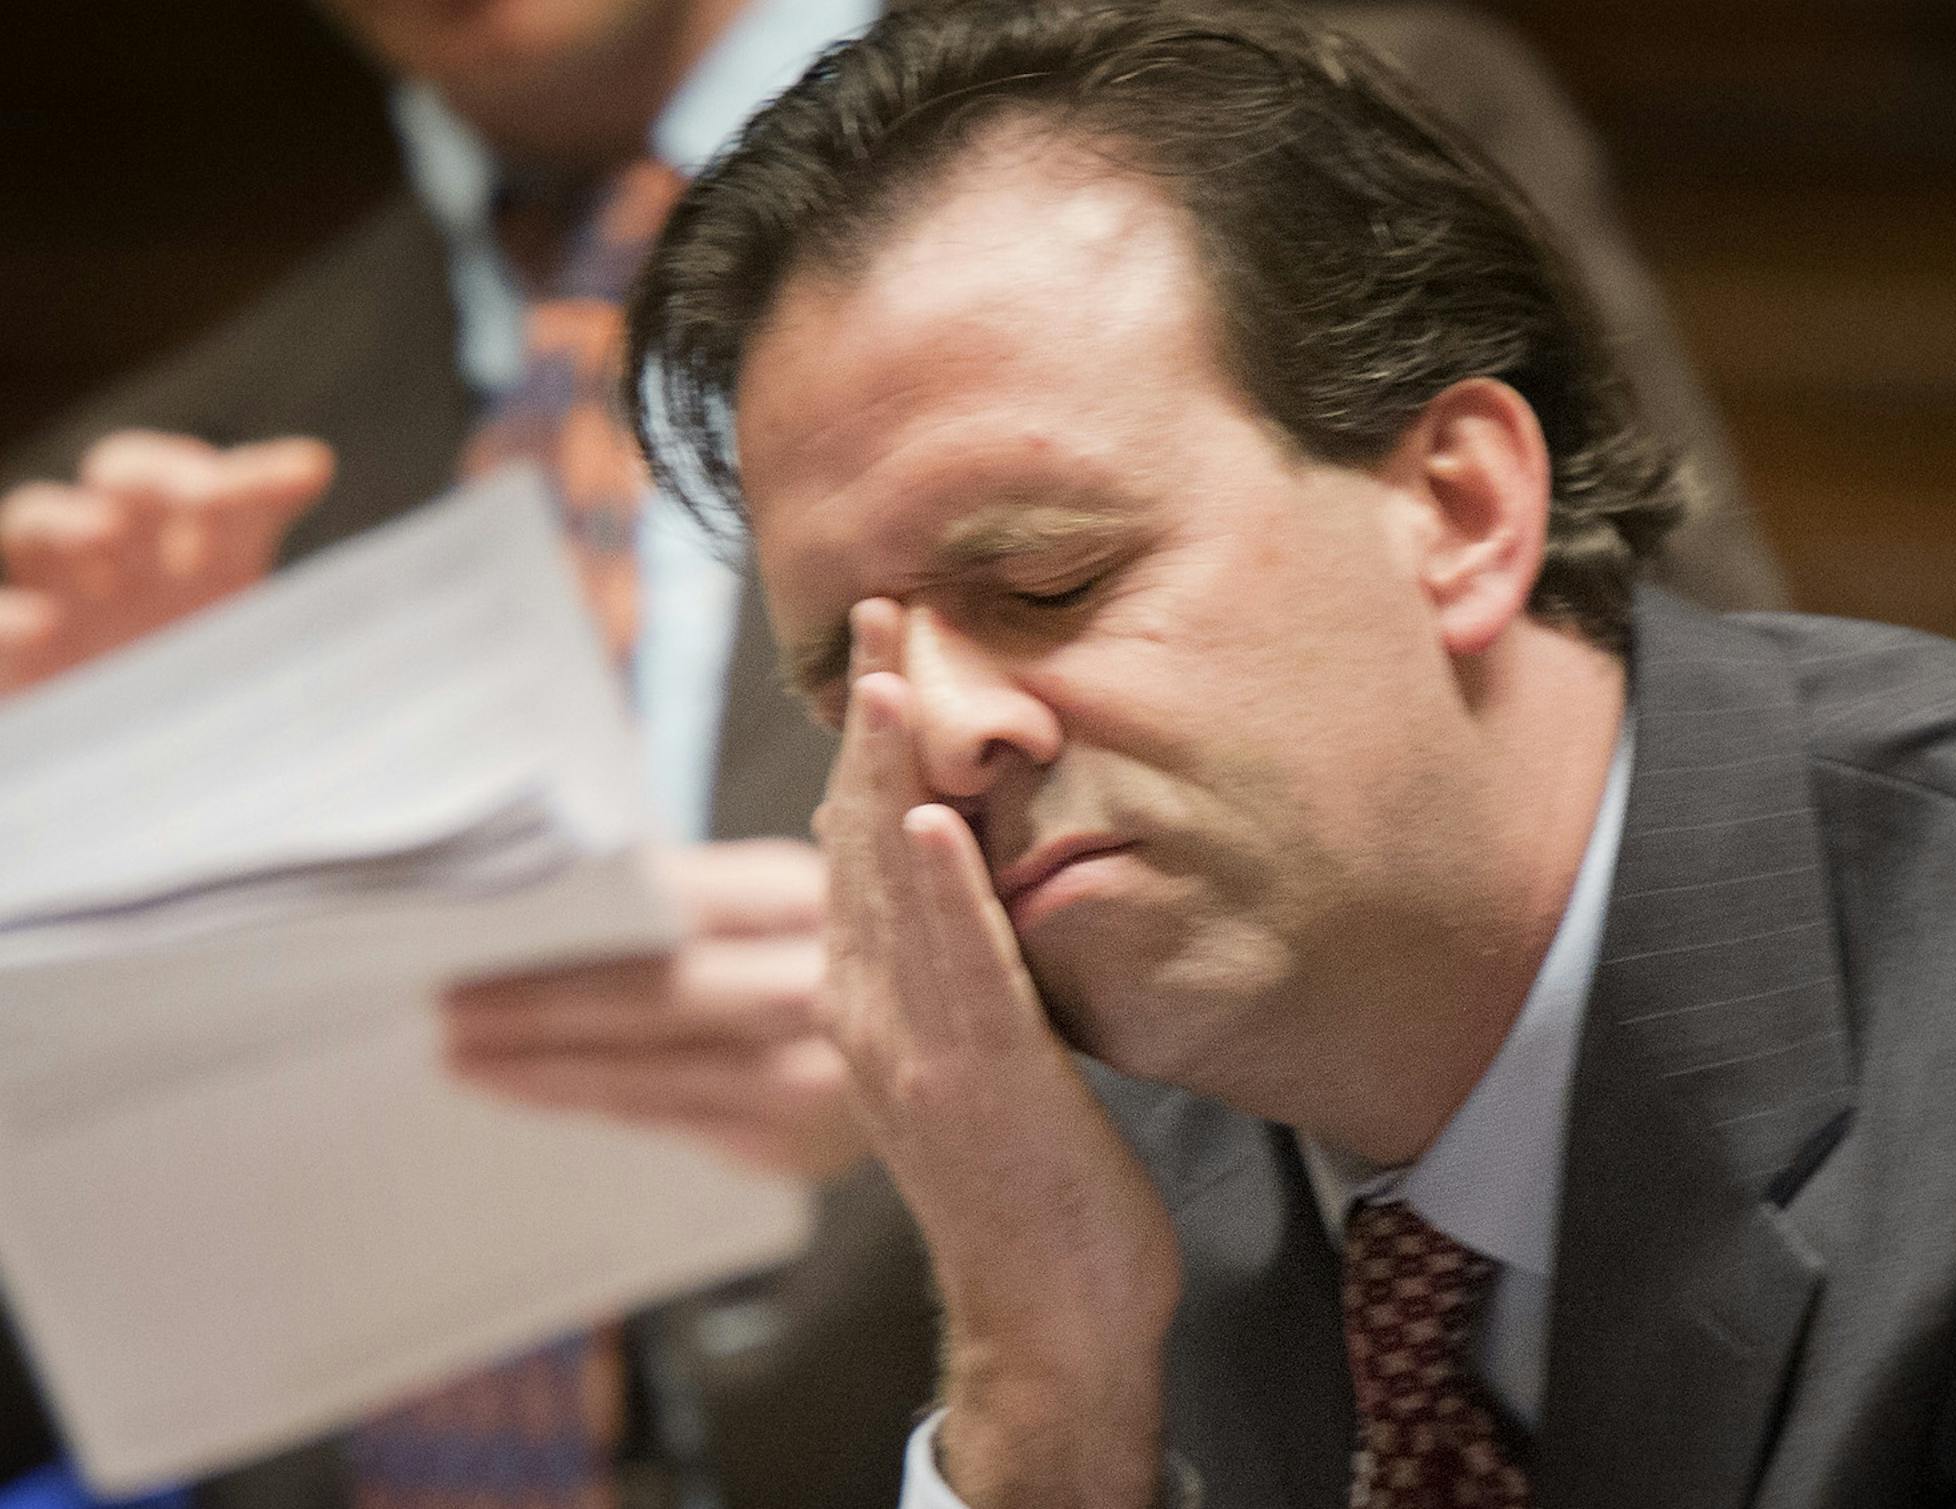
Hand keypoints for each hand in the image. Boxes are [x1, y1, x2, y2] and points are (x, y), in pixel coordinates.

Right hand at [0, 430, 330, 692]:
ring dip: (70, 520)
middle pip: (128, 475)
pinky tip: (41, 627)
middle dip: (164, 474)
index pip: (230, 496)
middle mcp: (128, 559)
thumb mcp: (274, 675)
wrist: (142, 784)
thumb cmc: (222, 717)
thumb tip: (343, 563)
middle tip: (203, 496)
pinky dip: (9, 619)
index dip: (261, 479)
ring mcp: (59, 596)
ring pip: (40, 518)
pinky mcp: (14, 652)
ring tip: (104, 537)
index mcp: (206, 558)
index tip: (306, 473)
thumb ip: (306, 639)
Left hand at [441, 839, 869, 1179]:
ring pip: (662, 1074)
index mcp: (821, 898)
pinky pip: (678, 1119)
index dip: (581, 928)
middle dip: (545, 1008)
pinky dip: (600, 1101)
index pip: (683, 909)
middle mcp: (834, 992)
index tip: (481, 938)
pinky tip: (535, 1089)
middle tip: (444, 1011)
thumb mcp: (788, 888)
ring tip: (464, 1059)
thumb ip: (693, 887)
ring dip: (552, 1069)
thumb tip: (560, 888)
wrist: (954, 1036)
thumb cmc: (834, 941)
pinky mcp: (802, 1146)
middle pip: (667, 997)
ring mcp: (824, 1080)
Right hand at [818, 598, 1179, 1508]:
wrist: (1046, 1317)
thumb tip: (945, 870)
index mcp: (871, 1004)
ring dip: (887, 776)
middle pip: (861, 843)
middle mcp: (872, 1017)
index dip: (864, 743)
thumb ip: (948, 965)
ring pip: (894, 890)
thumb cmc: (1025, 1182)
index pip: (857, 846)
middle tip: (880, 612)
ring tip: (886, 678)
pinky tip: (929, 819)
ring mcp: (917, 1051)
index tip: (881, 647)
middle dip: (870, 724)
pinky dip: (940, 892)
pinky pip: (957, 971)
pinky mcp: (976, 1084)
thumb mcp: (971, 1055)